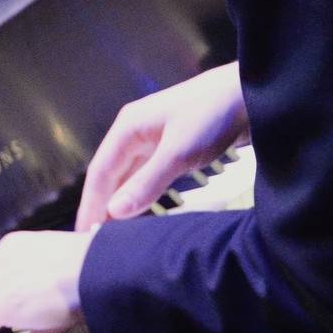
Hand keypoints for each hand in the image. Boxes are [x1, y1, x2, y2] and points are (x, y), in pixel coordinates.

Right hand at [74, 62, 246, 229]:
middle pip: (110, 173)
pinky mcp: (173, 144)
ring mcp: (154, 137)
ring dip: (121, 199)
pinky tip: (140, 206)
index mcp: (127, 128)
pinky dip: (141, 191)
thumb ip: (146, 183)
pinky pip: (147, 172)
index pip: (99, 172)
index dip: (91, 203)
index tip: (83, 233)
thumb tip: (114, 213)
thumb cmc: (211, 116)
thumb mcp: (179, 153)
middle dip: (101, 204)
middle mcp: (135, 132)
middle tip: (94, 239)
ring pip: (129, 173)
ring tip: (113, 229)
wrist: (249, 93)